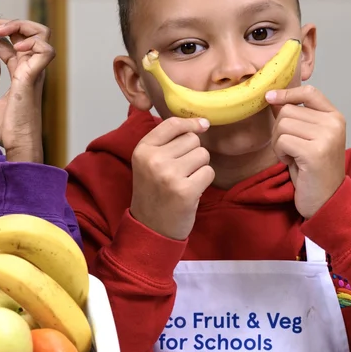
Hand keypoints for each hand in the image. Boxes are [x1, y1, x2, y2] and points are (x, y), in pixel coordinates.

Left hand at [0, 18, 54, 162]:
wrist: (17, 143)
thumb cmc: (5, 131)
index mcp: (19, 72)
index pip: (5, 43)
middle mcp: (28, 67)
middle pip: (22, 30)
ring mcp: (34, 70)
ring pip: (40, 32)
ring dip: (18, 25)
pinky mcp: (35, 76)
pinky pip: (46, 49)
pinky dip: (32, 42)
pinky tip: (13, 48)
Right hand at [129, 117, 213, 240]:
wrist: (150, 228)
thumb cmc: (154, 192)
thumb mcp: (148, 163)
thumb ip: (167, 142)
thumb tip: (202, 123)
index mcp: (142, 150)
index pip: (172, 124)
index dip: (190, 123)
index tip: (201, 126)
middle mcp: (153, 160)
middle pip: (192, 139)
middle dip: (192, 153)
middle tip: (180, 171)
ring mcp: (169, 175)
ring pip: (203, 154)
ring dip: (199, 167)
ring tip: (185, 180)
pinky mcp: (185, 190)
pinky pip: (208, 172)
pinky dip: (204, 181)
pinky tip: (191, 191)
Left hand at [267, 86, 346, 217]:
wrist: (326, 199)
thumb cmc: (313, 169)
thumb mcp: (307, 137)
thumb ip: (296, 117)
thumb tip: (273, 97)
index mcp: (335, 117)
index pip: (309, 92)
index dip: (286, 92)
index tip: (269, 97)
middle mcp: (334, 123)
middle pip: (287, 110)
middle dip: (278, 129)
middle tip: (289, 148)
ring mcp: (327, 136)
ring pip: (282, 124)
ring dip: (279, 142)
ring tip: (292, 156)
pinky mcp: (315, 151)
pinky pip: (282, 141)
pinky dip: (281, 153)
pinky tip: (293, 163)